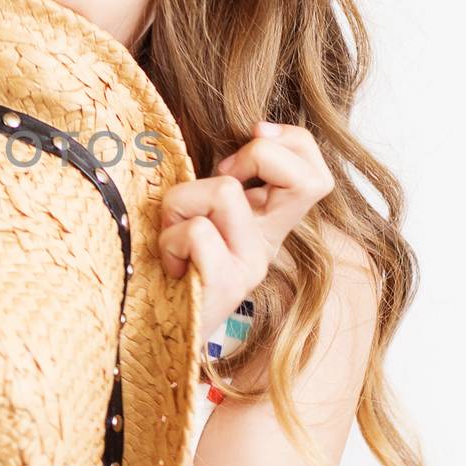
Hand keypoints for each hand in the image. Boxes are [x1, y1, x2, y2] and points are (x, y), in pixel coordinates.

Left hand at [155, 120, 334, 335]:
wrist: (149, 331)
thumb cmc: (165, 263)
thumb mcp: (196, 210)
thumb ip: (219, 181)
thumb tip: (242, 134)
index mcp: (268, 224)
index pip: (316, 172)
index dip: (290, 142)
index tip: (251, 138)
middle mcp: (268, 244)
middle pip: (302, 177)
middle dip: (253, 157)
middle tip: (218, 176)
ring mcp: (251, 264)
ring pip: (226, 190)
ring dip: (181, 201)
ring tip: (172, 233)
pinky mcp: (228, 282)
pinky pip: (198, 231)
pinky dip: (170, 238)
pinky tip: (170, 264)